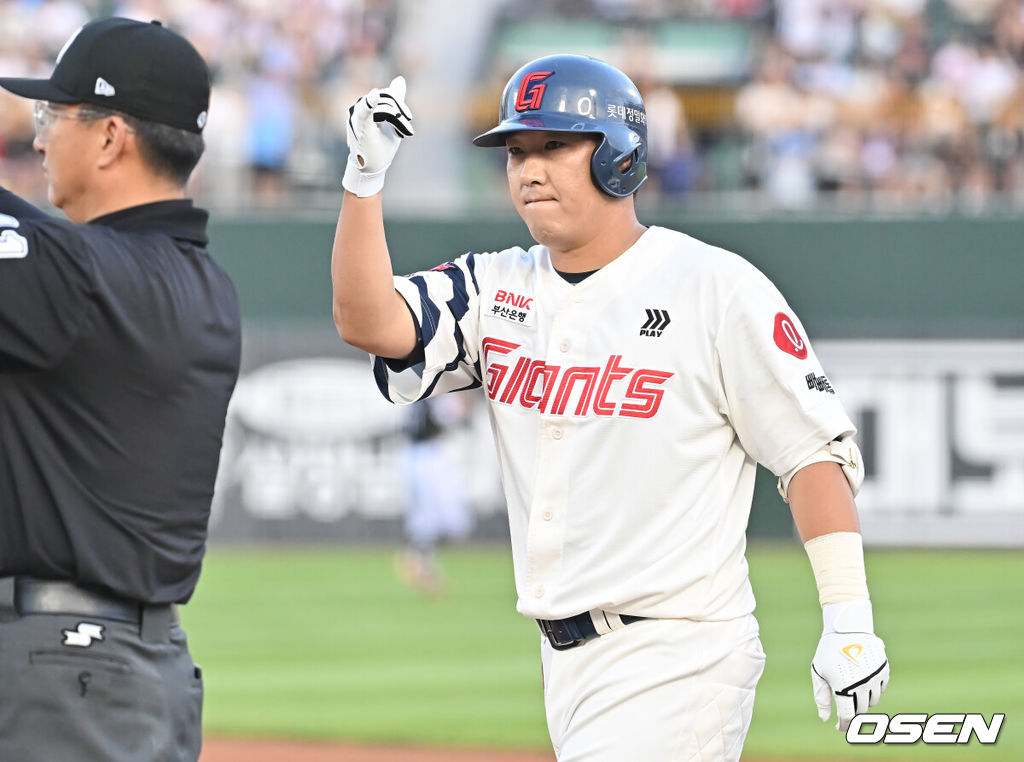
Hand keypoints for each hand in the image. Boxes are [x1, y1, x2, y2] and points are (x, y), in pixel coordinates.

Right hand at [342, 75, 413, 196]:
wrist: (371, 168)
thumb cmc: (380, 145)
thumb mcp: (392, 121)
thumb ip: (395, 101)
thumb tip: (400, 79)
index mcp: (366, 105)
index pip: (387, 95)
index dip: (400, 104)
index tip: (408, 118)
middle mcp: (359, 108)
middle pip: (387, 100)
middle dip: (400, 114)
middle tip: (407, 131)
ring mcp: (356, 115)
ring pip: (384, 107)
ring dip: (397, 120)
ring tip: (402, 134)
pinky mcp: (359, 126)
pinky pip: (364, 112)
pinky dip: (369, 103)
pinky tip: (374, 95)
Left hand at [810, 600, 888, 731]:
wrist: (847, 628)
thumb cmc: (828, 650)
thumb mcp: (819, 672)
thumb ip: (822, 697)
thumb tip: (825, 719)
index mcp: (843, 687)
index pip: (847, 716)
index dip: (844, 725)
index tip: (839, 727)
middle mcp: (861, 685)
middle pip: (860, 710)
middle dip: (852, 711)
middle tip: (845, 706)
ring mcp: (874, 678)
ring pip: (872, 701)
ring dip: (863, 701)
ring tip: (853, 692)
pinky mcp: (883, 671)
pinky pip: (880, 689)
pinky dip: (872, 690)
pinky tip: (863, 683)